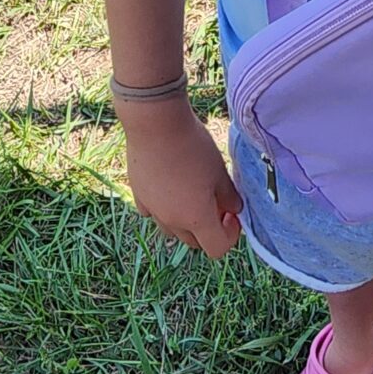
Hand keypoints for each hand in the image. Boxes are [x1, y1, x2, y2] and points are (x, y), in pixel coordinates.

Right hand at [119, 99, 243, 257]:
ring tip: (192, 193)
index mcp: (196, 219)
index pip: (217, 248)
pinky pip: (153, 213)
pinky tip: (169, 185)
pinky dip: (164, 208)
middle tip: (216, 202)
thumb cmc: (193, 146)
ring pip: (172, 230)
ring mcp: (152, 210)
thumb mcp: (219, 170)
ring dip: (186, 221)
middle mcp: (172, 221)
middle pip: (194, 242)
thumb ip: (229, 195)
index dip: (230, 235)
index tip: (232, 213)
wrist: (156, 125)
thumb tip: (234, 209)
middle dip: (209, 228)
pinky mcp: (138, 196)